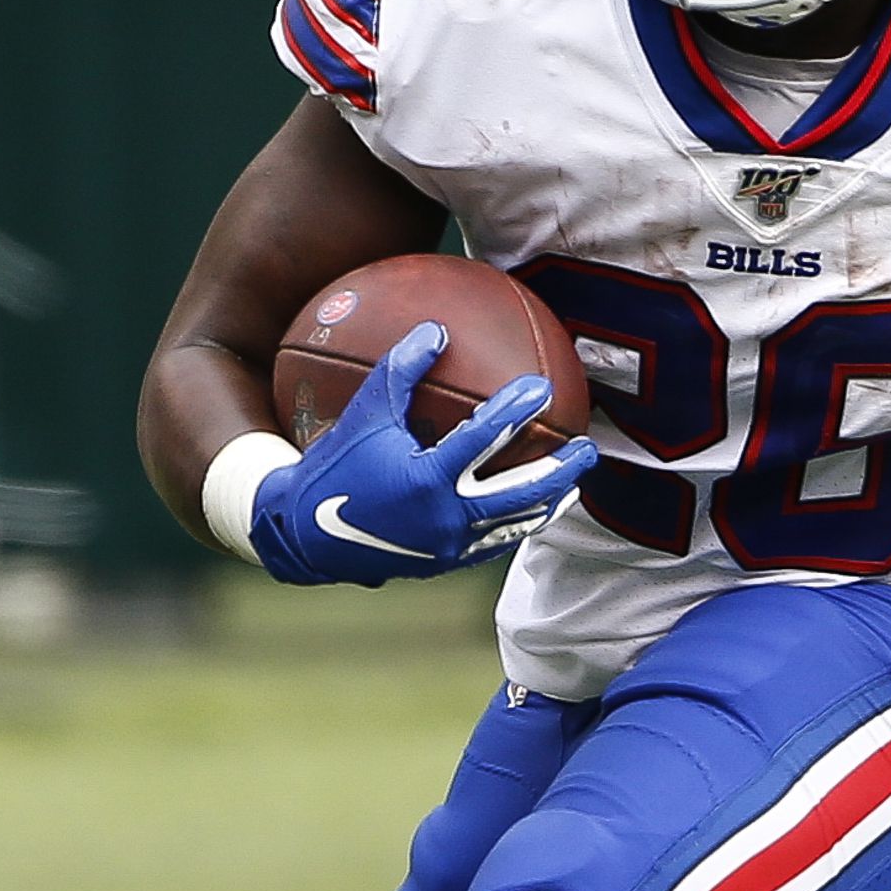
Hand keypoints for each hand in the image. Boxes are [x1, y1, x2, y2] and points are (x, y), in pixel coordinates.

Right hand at [250, 323, 598, 587]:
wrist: (305, 534)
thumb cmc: (335, 463)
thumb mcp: (364, 411)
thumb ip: (401, 369)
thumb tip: (438, 328)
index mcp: (425, 479)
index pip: (483, 440)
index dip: (515, 411)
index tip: (541, 388)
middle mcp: (443, 517)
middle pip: (519, 494)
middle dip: (559, 471)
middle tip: (585, 448)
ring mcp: (448, 545)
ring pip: (514, 524)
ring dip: (548, 502)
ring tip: (572, 485)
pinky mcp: (445, 562)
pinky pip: (492, 541)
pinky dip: (516, 523)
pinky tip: (532, 509)